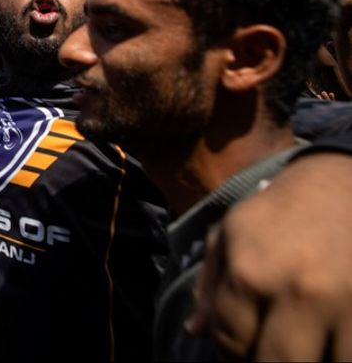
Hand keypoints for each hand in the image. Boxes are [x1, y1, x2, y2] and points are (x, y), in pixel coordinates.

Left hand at [187, 152, 351, 359]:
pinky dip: (336, 353)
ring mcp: (346, 305)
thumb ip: (210, 287)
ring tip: (297, 347)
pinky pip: (351, 353)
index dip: (228, 353)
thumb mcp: (230, 235)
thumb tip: (194, 332)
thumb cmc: (278, 212)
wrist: (340, 185)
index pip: (230, 341)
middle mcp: (299, 294)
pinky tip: (323, 343)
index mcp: (251, 274)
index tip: (235, 351)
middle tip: (263, 352)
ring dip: (307, 360)